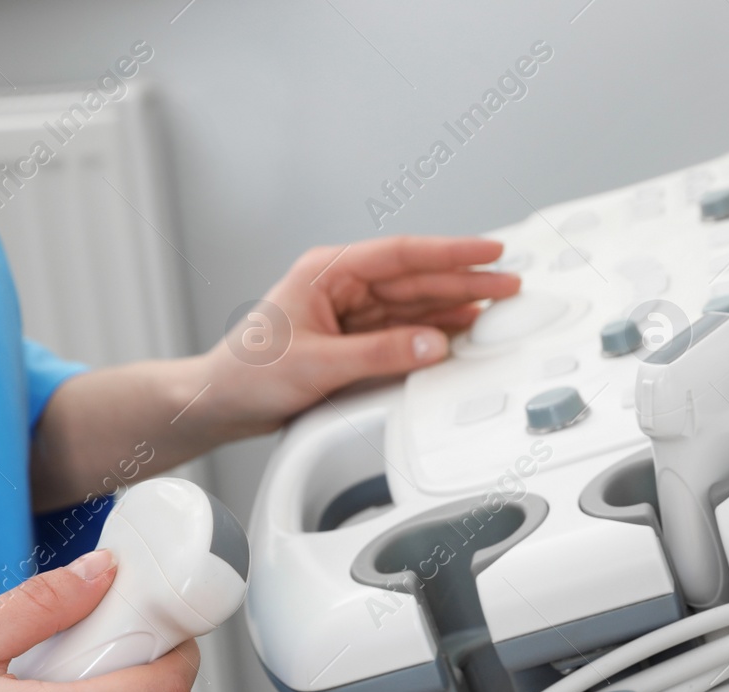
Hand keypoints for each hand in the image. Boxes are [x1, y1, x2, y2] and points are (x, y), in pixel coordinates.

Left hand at [206, 235, 520, 433]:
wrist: (220, 403)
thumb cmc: (247, 374)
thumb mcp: (318, 365)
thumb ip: (381, 354)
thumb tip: (433, 343)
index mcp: (327, 272)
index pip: (401, 255)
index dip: (451, 253)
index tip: (489, 252)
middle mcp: (341, 287)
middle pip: (415, 279)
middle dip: (463, 280)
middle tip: (508, 284)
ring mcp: (349, 313)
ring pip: (414, 304)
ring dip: (454, 304)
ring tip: (495, 305)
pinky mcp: (353, 340)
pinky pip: (403, 330)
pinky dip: (433, 330)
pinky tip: (460, 330)